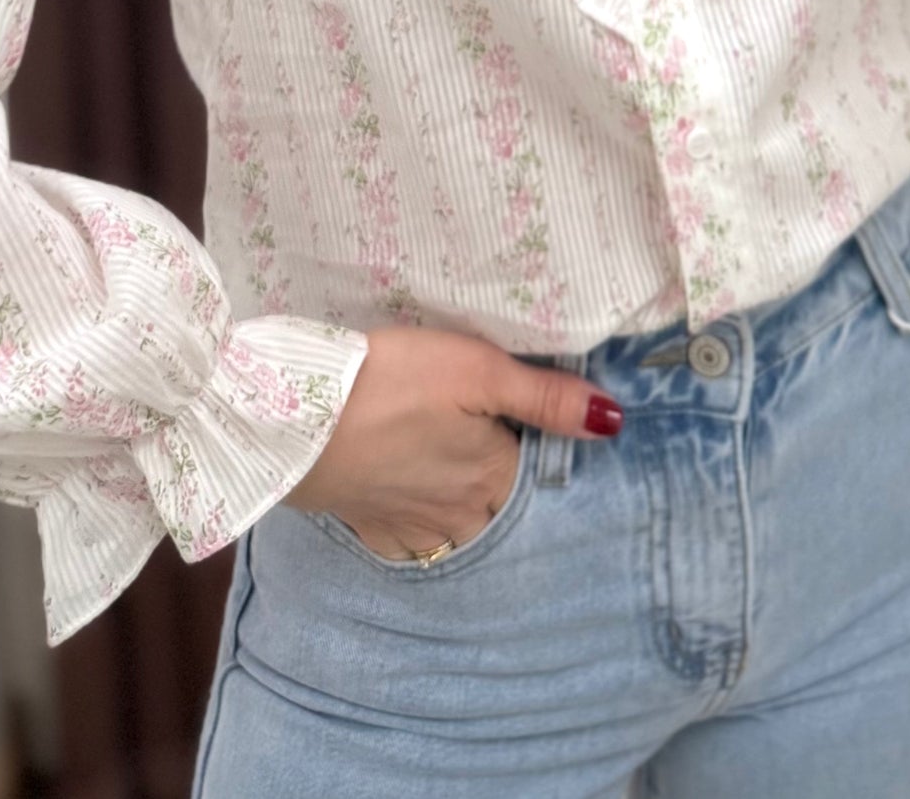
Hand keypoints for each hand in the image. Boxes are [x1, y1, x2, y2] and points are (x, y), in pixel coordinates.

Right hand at [281, 324, 621, 559]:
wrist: (295, 419)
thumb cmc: (390, 381)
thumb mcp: (476, 369)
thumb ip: (545, 398)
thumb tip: (614, 422)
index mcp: (493, 478)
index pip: (538, 476)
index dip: (540, 451)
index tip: (533, 427)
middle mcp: (462, 517)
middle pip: (502, 509)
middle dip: (506, 486)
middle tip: (495, 444)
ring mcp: (413, 530)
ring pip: (460, 529)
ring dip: (467, 507)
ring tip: (458, 469)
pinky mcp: (371, 529)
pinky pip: (413, 540)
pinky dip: (423, 523)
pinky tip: (415, 496)